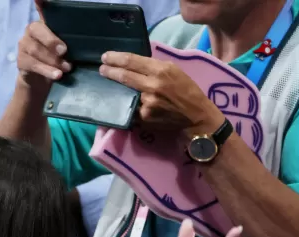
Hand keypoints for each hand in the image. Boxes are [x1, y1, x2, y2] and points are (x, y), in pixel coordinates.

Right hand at [16, 1, 71, 87]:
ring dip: (52, 60)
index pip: (41, 8)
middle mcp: (30, 30)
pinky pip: (32, 64)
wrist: (39, 80)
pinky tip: (56, 75)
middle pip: (37, 30)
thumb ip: (69, 37)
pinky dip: (46, 70)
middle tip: (64, 51)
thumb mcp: (64, 47)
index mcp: (43, 23)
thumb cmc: (56, 58)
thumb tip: (88, 33)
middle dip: (51, 41)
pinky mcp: (20, 61)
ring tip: (66, 68)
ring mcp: (23, 45)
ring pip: (35, 49)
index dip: (40, 2)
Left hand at [99, 51, 225, 135]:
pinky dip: (127, 105)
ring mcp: (147, 102)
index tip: (105, 57)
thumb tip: (134, 62)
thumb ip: (155, 66)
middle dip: (109, 71)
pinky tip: (128, 104)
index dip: (115, 58)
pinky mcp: (144, 117)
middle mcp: (152, 85)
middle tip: (101, 68)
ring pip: (126, 94)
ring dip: (118, 90)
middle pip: (124, 76)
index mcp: (161, 70)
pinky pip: (132, 108)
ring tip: (113, 86)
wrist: (196, 116)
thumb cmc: (187, 90)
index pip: (132, 61)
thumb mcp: (174, 70)